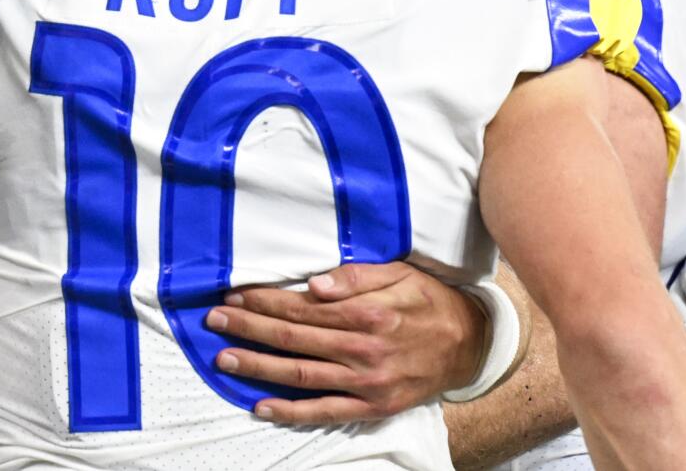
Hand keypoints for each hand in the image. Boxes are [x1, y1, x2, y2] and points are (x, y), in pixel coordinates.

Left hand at [204, 261, 485, 423]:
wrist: (471, 345)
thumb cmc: (430, 302)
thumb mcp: (401, 275)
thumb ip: (357, 277)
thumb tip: (315, 283)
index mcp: (369, 312)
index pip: (303, 306)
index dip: (265, 301)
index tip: (235, 296)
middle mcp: (364, 349)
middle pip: (294, 338)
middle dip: (250, 328)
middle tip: (214, 322)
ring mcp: (367, 383)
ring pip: (301, 375)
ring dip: (259, 367)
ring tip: (225, 359)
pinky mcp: (372, 407)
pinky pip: (324, 412)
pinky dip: (290, 411)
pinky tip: (260, 406)